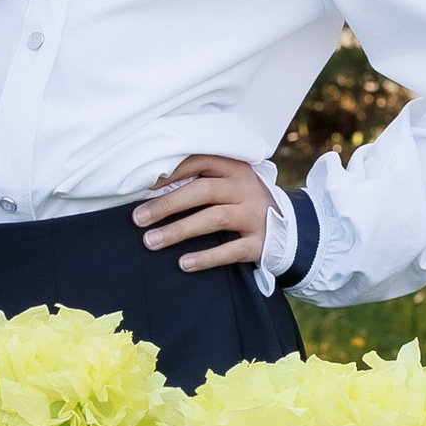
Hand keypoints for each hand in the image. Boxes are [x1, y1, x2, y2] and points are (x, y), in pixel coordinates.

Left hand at [136, 152, 275, 274]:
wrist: (287, 228)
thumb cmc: (241, 201)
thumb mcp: (228, 182)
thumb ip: (199, 179)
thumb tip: (150, 187)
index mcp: (234, 168)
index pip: (199, 162)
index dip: (170, 172)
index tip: (143, 186)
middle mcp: (245, 188)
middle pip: (203, 190)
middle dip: (167, 204)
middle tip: (138, 218)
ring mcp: (254, 215)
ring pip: (214, 218)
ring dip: (179, 230)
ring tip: (151, 241)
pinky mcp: (259, 242)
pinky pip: (231, 250)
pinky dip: (206, 258)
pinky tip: (184, 263)